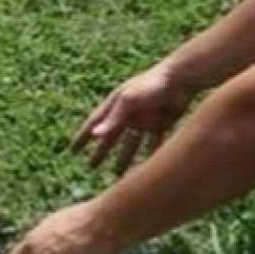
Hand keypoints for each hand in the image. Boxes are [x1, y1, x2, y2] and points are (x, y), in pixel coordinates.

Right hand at [72, 61, 198, 173]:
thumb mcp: (129, 100)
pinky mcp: (161, 124)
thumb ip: (113, 118)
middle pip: (112, 137)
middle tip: (91, 167)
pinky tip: (146, 171)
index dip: (83, 136)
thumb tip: (94, 135)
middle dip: (102, 152)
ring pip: (131, 144)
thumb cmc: (152, 84)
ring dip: (124, 159)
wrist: (182, 78)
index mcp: (116, 104)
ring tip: (117, 175)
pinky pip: (152, 144)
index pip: (96, 123)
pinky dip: (148, 157)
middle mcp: (128, 113)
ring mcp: (144, 120)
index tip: (72, 150)